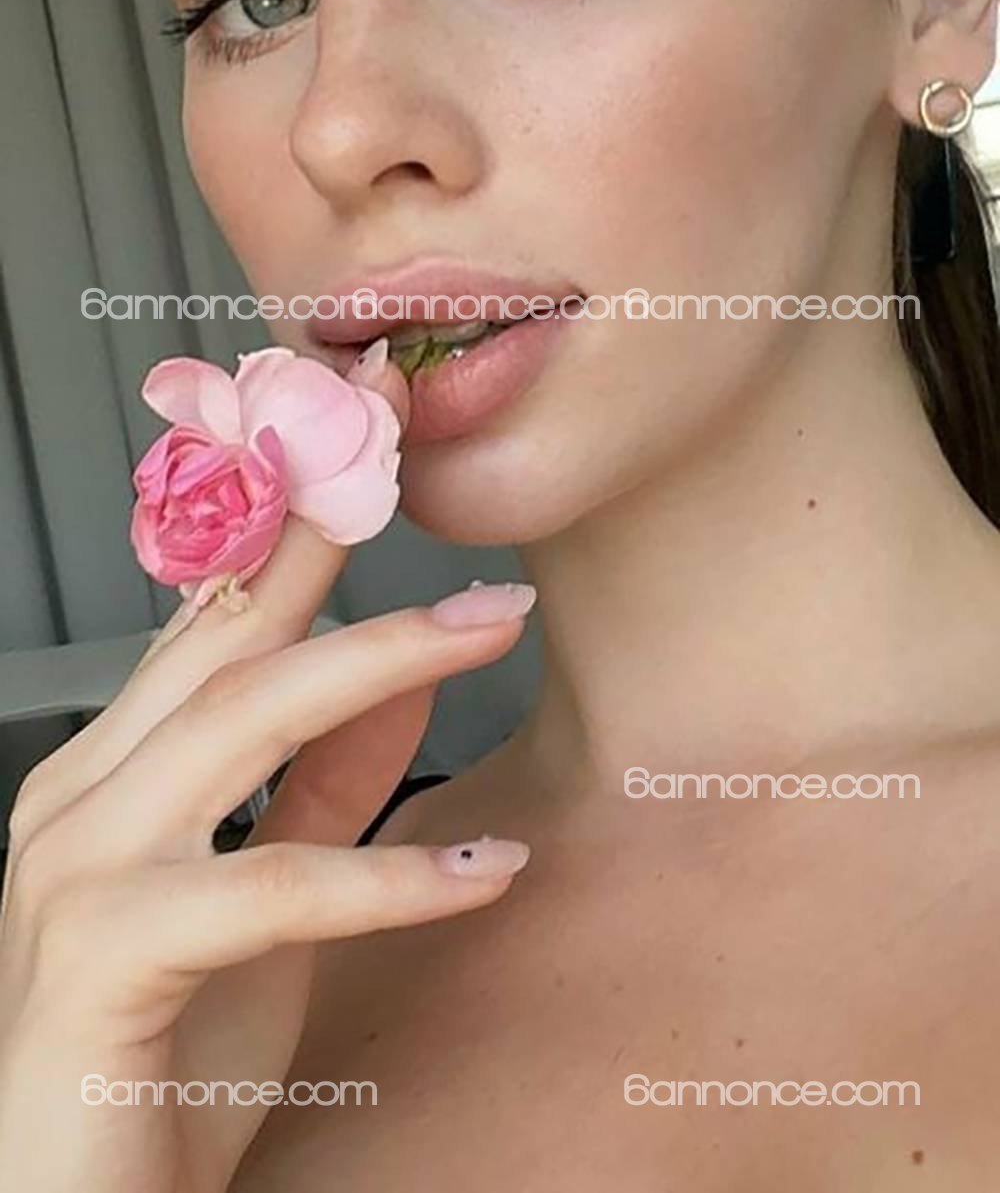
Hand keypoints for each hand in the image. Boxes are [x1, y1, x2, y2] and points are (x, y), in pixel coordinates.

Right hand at [0, 364, 532, 1192]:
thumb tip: (402, 680)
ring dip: (380, 663)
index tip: (360, 429)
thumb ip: (328, 789)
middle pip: (224, 637)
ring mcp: (72, 876)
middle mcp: (76, 800)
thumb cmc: (160, 1070)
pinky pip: (259, 889)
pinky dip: (380, 875)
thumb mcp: (277, 907)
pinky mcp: (97, 965)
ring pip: (239, 722)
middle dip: (324, 529)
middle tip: (406, 440)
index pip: (209, 617)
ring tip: (492, 623)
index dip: (289, 517)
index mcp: (111, 775)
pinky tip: (484, 875)